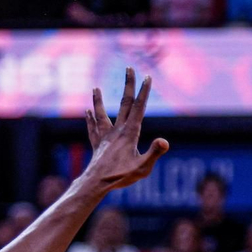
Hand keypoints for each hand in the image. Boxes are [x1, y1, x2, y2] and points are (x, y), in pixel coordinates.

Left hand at [83, 68, 169, 191]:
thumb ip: (154, 153)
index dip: (144, 92)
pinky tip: (87, 112)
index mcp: (130, 133)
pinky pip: (93, 128)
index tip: (147, 77)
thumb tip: (164, 141)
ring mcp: (105, 137)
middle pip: (124, 103)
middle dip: (128, 85)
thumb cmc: (120, 177)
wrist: (96, 183)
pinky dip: (90, 119)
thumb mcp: (142, 168)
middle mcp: (117, 131)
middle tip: (129, 68)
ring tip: (94, 88)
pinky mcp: (97, 145)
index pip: (139, 108)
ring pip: (102, 114)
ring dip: (99, 100)